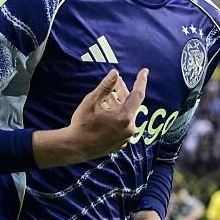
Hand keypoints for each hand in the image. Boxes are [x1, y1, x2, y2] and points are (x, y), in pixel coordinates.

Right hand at [34, 69, 148, 166]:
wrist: (74, 148)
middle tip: (116, 81)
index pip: (138, 95)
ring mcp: (125, 138)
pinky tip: (106, 111)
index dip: (141, 81)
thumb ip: (106, 86)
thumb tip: (115, 72)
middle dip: (123, 92)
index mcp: (124, 117)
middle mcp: (129, 128)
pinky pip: (123, 126)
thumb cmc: (82, 124)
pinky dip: (117, 116)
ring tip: (107, 96)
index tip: (144, 71)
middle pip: (130, 105)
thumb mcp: (91, 101)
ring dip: (118, 104)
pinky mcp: (120, 143)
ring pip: (126, 115)